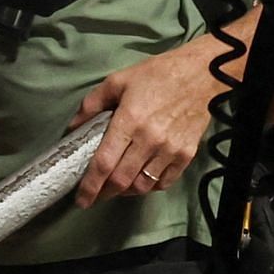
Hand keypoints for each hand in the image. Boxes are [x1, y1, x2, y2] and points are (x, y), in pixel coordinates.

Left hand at [71, 34, 226, 206]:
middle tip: (94, 195)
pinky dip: (149, 187)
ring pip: (142, 186)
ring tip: (116, 187)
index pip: (104, 163)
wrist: (200, 74)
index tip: (81, 199)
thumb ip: (92, 104)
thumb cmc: (157, 75)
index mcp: (129, 120)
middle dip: (104, 193)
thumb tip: (73, 128)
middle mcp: (149, 139)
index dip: (90, 186)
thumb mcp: (118, 81)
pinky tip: (141, 180)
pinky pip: (164, 183)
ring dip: (125, 191)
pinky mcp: (186, 155)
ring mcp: (170, 149)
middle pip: (121, 180)